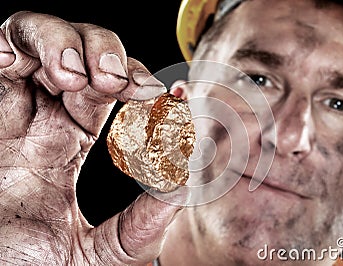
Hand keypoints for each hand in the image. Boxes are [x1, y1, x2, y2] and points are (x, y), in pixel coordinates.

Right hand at [0, 11, 186, 264]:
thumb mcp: (101, 250)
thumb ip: (145, 222)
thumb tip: (187, 184)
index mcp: (69, 142)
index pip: (113, 90)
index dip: (141, 80)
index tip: (170, 92)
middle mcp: (42, 117)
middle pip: (82, 52)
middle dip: (108, 54)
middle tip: (120, 84)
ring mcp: (10, 108)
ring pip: (41, 37)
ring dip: (68, 43)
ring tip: (79, 77)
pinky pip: (0, 49)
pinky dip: (21, 44)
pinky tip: (41, 68)